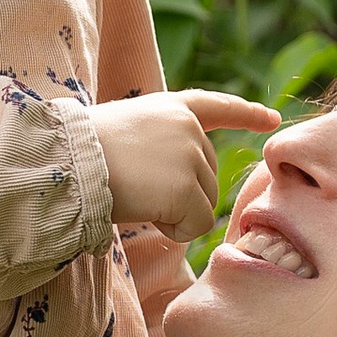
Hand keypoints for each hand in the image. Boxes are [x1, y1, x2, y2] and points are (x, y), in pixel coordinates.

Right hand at [95, 88, 277, 237]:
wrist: (65, 163)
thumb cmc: (80, 154)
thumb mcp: (126, 132)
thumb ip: (161, 144)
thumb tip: (184, 183)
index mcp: (171, 108)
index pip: (216, 106)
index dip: (246, 113)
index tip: (271, 119)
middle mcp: (188, 127)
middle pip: (209, 176)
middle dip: (181, 194)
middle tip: (136, 187)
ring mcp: (189, 157)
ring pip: (204, 203)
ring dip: (174, 213)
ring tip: (135, 195)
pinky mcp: (186, 189)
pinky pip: (195, 226)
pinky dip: (174, 231)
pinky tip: (146, 213)